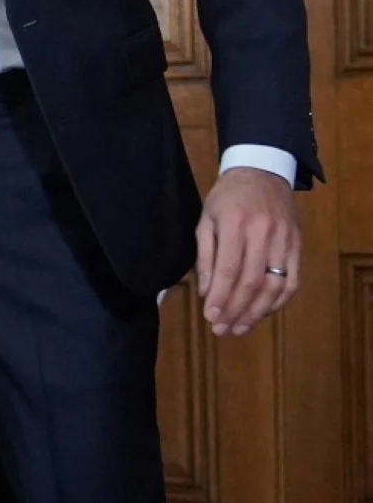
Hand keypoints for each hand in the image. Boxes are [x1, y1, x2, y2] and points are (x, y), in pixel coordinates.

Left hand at [196, 166, 299, 335]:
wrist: (262, 172)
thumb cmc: (227, 197)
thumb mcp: (206, 219)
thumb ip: (206, 256)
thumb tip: (207, 293)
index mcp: (235, 223)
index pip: (228, 269)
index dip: (220, 297)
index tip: (210, 317)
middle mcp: (263, 232)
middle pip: (251, 281)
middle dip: (236, 310)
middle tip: (222, 330)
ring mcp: (284, 239)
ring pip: (274, 286)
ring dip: (256, 312)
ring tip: (240, 328)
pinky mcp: (298, 245)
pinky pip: (292, 281)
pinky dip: (278, 302)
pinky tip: (262, 313)